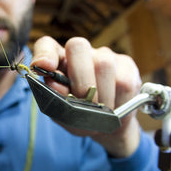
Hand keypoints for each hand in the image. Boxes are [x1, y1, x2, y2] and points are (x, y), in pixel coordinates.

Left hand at [31, 36, 141, 157]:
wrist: (107, 124)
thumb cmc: (79, 113)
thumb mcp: (62, 111)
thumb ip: (55, 97)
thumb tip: (54, 83)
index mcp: (57, 61)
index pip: (45, 45)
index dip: (44, 54)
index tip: (42, 67)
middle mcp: (81, 52)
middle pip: (78, 47)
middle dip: (79, 78)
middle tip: (83, 102)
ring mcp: (105, 55)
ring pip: (104, 64)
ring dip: (101, 95)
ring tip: (100, 112)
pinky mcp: (127, 66)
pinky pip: (124, 80)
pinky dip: (118, 102)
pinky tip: (114, 110)